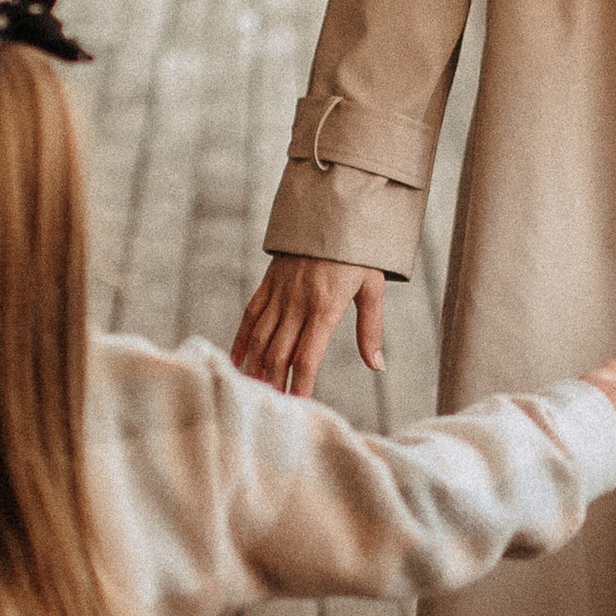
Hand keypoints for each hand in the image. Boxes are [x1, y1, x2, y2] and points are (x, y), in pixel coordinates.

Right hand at [231, 255, 383, 396]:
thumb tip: (376, 365)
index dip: (302, 384)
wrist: (332, 209)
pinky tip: (239, 360)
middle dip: (276, 382)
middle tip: (273, 406)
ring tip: (254, 390)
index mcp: (325, 307)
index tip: (299, 405)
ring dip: (256, 366)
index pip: (308, 356)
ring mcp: (280, 293)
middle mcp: (298, 303)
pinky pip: (251, 315)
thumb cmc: (357, 252)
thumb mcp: (372, 287)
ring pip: (261, 337)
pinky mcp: (268, 283)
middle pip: (280, 353)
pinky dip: (242, 339)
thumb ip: (371, 328)